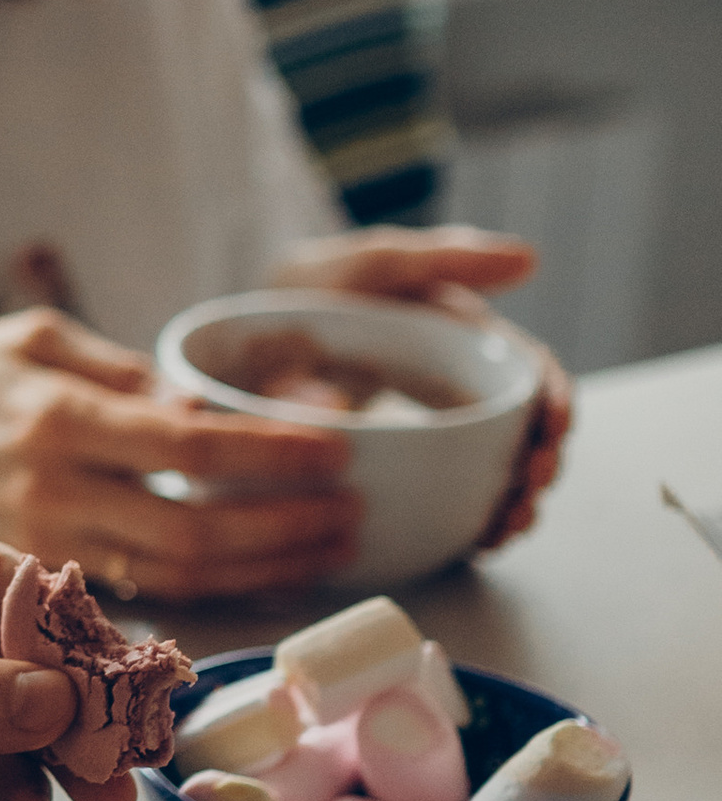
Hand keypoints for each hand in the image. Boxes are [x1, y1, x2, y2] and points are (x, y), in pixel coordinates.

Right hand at [0, 308, 358, 603]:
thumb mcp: (22, 340)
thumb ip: (113, 368)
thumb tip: (195, 405)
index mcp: (56, 422)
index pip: (186, 447)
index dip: (271, 454)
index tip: (335, 449)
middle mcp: (54, 497)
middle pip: (193, 534)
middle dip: (286, 529)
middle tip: (351, 512)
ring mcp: (46, 554)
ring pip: (175, 581)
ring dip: (263, 570)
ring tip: (327, 544)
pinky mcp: (41, 590)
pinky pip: (143, 597)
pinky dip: (212, 591)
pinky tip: (264, 571)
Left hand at [274, 227, 570, 544]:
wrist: (245, 336)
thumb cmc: (316, 287)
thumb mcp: (365, 264)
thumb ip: (432, 257)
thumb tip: (528, 260)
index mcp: (462, 336)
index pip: (530, 371)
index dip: (555, 399)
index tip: (555, 428)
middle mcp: (457, 387)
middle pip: (523, 431)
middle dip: (539, 462)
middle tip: (529, 488)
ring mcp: (432, 429)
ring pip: (493, 470)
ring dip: (513, 499)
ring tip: (506, 526)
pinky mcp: (405, 463)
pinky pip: (450, 496)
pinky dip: (472, 519)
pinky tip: (477, 543)